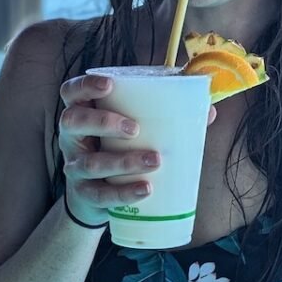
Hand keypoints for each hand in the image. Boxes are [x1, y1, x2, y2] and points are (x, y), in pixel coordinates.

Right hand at [58, 72, 215, 224]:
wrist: (96, 196)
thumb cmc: (119, 149)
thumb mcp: (134, 128)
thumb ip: (167, 115)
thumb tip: (209, 108)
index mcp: (83, 112)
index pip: (72, 92)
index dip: (86, 86)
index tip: (109, 85)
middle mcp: (72, 137)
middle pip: (74, 122)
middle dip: (103, 122)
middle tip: (135, 128)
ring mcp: (75, 166)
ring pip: (90, 163)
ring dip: (123, 161)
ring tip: (154, 160)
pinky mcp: (85, 193)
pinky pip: (100, 194)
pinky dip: (124, 193)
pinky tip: (145, 189)